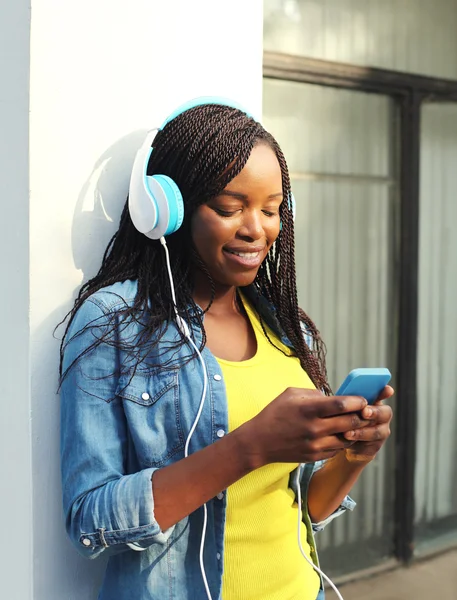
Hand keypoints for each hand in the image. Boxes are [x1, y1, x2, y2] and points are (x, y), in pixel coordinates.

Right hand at [245, 387, 372, 466]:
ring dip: (355, 431)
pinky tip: (341, 435)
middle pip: (350, 423)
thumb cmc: (275, 413)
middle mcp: (315, 428)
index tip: (362, 400)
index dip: (357, 401)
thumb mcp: (291, 394)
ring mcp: (316, 445)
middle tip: (366, 412)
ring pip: (348, 439)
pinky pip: (338, 449)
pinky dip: (343, 442)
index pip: (342, 405)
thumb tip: (332, 398)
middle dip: (362, 416)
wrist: (259, 442)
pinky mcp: (315, 457)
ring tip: (355, 424)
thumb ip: (314, 393)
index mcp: (309, 409)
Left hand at [343, 386, 393, 462]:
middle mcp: (382, 415)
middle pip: (385, 413)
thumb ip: (347, 400)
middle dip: (374, 412)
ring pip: (377, 431)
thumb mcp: (343, 406)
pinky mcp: (375, 445)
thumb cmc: (342, 417)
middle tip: (364, 412)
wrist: (342, 440)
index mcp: (375, 401)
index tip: (387, 390)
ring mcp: (381, 431)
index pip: (383, 393)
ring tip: (348, 432)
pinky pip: (370, 444)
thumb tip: (341, 396)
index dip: (385, 391)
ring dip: (362, 431)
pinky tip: (346, 438)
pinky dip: (357, 441)